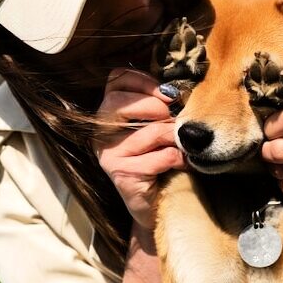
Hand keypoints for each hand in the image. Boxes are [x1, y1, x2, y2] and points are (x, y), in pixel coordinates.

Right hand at [94, 68, 185, 228]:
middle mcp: (101, 131)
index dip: (144, 81)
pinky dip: (178, 159)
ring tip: (181, 146)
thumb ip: (157, 103)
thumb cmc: (157, 157)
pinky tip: (180, 164)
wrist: (154, 203)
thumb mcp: (154, 124)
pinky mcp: (122, 174)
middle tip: (172, 118)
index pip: (116, 79)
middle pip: (121, 102)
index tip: (167, 93)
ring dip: (174, 138)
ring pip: (150, 132)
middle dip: (155, 106)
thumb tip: (175, 89)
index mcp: (108, 112)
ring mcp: (108, 154)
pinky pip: (160, 158)